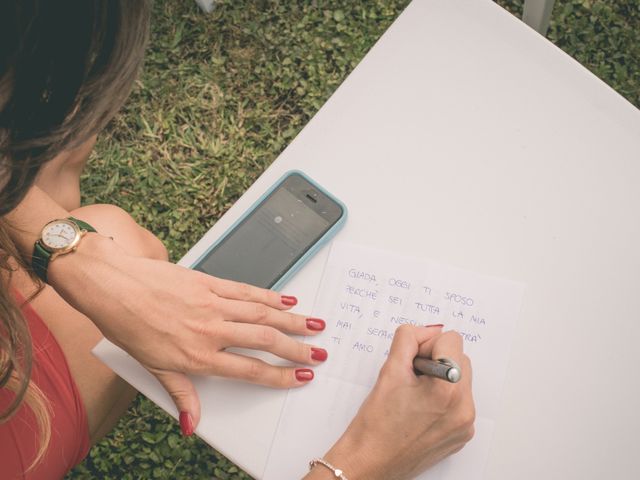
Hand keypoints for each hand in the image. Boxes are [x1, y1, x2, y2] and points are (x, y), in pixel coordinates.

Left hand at [48, 234, 326, 430]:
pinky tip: (286, 299)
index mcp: (198, 356)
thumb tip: (191, 425)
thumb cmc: (129, 326)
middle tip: (320, 352)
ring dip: (292, 320)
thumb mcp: (154, 367)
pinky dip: (269, 296)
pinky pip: (246, 291)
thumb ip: (181, 394)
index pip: (250, 370)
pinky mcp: (209, 283)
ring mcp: (212, 304)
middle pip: (264, 340)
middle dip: (296, 347)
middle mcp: (211, 330)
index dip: (280, 374)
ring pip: (262, 314)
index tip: (302, 375)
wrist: (113, 286)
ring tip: (315, 325)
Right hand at [313, 325, 474, 479]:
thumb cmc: (375, 424)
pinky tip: (420, 409)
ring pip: (460, 379)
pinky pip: (459, 401)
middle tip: (410, 378)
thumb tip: (426, 330)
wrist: (370, 463)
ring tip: (414, 396)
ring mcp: (465, 424)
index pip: (451, 340)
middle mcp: (464, 408)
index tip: (411, 361)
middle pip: (459, 358)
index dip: (426, 344)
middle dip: (435, 360)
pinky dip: (442, 398)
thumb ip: (408, 339)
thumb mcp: (389, 370)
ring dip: (439, 378)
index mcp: (448, 390)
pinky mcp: (462, 434)